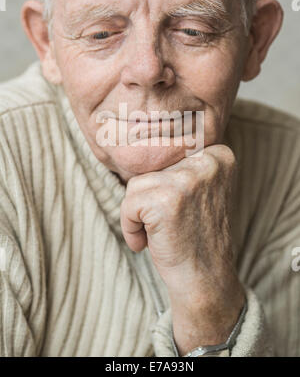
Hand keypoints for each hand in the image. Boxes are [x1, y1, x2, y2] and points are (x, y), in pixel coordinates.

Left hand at [120, 144, 245, 354]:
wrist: (205, 278)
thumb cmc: (195, 234)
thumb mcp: (200, 189)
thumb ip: (181, 164)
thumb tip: (139, 139)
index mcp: (219, 155)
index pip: (167, 154)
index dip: (164, 186)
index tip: (180, 208)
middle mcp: (208, 161)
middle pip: (151, 167)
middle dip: (150, 199)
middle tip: (169, 224)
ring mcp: (187, 179)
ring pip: (136, 184)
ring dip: (138, 213)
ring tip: (159, 232)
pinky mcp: (166, 199)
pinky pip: (128, 204)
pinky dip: (130, 226)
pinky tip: (149, 242)